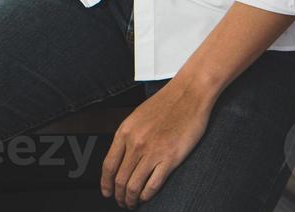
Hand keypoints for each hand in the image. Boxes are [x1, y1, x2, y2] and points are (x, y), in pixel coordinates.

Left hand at [100, 79, 212, 207]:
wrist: (189, 93)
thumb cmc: (167, 102)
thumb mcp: (138, 116)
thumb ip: (129, 136)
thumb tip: (122, 157)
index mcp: (125, 131)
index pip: (108, 165)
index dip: (105, 183)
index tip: (107, 191)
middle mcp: (136, 143)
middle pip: (120, 179)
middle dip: (119, 195)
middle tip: (121, 201)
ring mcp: (152, 152)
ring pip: (133, 185)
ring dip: (131, 199)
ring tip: (133, 203)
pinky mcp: (170, 158)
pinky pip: (153, 185)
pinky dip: (147, 195)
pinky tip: (146, 197)